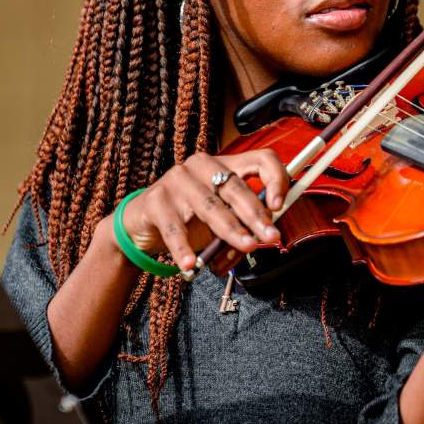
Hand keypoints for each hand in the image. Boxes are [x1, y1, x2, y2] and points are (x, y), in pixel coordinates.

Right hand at [118, 149, 289, 270]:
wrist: (143, 222)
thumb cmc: (189, 217)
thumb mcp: (222, 216)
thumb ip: (244, 220)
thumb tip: (267, 233)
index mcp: (225, 164)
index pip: (260, 159)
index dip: (275, 179)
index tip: (280, 205)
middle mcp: (203, 166)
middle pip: (235, 186)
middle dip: (256, 215)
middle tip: (269, 236)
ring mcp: (178, 179)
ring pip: (210, 206)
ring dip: (231, 229)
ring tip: (245, 246)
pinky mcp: (157, 199)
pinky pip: (174, 227)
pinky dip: (184, 248)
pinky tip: (191, 264)